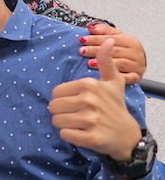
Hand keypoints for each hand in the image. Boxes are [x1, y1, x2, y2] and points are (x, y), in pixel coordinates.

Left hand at [50, 39, 141, 160]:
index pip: (55, 93)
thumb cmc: (115, 106)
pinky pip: (64, 134)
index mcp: (89, 85)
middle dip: (61, 112)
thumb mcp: (113, 81)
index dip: (63, 99)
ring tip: (79, 124)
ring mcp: (90, 120)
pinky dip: (70, 136)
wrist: (127, 135)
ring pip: (56, 121)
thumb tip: (109, 41)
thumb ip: (106, 61)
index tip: (77, 102)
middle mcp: (89, 100)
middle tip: (77, 115)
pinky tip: (82, 133)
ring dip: (65, 124)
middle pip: (53, 107)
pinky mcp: (90, 138)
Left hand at [79, 24, 146, 83]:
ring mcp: (136, 65)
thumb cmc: (125, 49)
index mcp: (131, 41)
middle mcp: (135, 53)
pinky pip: (127, 77)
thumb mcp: (117, 37)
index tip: (83, 39)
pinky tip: (105, 75)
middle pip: (114, 51)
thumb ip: (104, 31)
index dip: (96, 39)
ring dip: (104, 63)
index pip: (111, 38)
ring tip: (90, 62)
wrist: (138, 63)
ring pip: (119, 63)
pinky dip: (116, 76)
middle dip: (97, 50)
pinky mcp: (137, 76)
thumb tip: (90, 28)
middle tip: (82, 51)